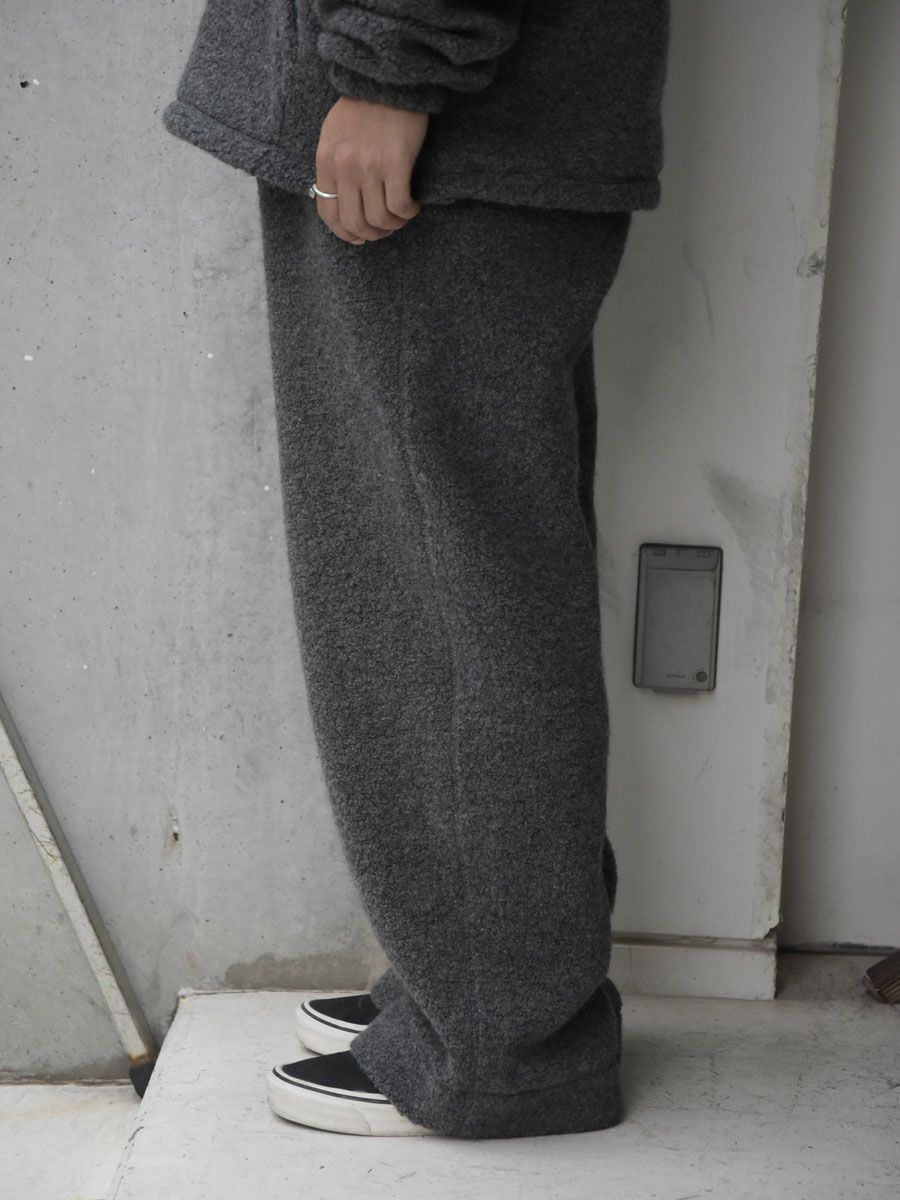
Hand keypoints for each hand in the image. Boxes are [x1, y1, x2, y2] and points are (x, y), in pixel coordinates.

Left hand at [314, 97, 427, 243]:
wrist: (387, 78)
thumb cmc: (364, 104)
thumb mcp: (335, 134)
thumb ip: (334, 165)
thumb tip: (340, 197)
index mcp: (326, 161)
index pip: (329, 214)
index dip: (345, 234)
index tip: (359, 237)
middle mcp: (345, 167)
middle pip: (355, 223)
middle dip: (372, 234)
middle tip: (385, 229)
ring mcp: (369, 166)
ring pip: (379, 219)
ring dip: (393, 225)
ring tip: (402, 216)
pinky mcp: (395, 163)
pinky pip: (399, 205)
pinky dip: (408, 212)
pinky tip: (414, 206)